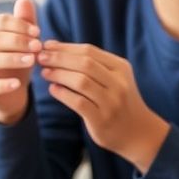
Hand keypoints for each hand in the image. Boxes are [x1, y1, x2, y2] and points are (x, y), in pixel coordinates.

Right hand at [0, 0, 42, 122]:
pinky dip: (3, 84)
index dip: (19, 25)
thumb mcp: (24, 42)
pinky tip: (18, 83)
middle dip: (18, 41)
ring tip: (32, 61)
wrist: (12, 92)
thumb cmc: (17, 62)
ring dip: (12, 59)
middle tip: (38, 46)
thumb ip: (25, 22)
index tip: (38, 32)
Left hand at [37, 40, 169, 171]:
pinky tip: (53, 89)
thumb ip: (90, 64)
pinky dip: (63, 94)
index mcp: (121, 67)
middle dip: (59, 58)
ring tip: (45, 72)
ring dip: (59, 75)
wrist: (138, 132)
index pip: (89, 51)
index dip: (65, 47)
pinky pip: (79, 103)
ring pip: (81, 82)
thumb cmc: (118, 100)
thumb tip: (54, 47)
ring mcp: (111, 102)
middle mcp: (118, 83)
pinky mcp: (102, 119)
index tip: (46, 46)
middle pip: (84, 64)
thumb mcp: (113, 77)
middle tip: (40, 57)